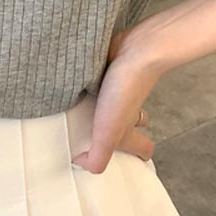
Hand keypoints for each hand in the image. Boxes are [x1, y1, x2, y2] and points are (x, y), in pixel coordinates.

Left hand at [71, 26, 163, 173]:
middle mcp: (126, 109)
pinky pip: (99, 81)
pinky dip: (90, 83)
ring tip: (74, 109)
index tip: (131, 162)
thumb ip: (98, 156)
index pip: (144, 147)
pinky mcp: (106, 70)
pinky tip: (72, 84)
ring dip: (97, 105)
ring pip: (112, 101)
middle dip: (114, 131)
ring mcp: (117, 89)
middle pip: (128, 124)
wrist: (132, 51)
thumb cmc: (125, 91)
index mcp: (128, 128)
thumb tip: (80, 164)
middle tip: (92, 135)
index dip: (140, 155)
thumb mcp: (109, 133)